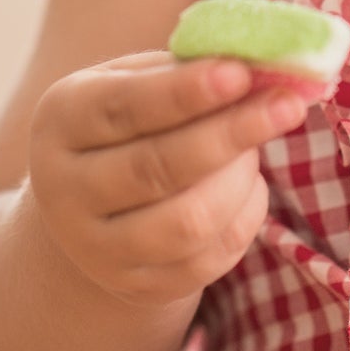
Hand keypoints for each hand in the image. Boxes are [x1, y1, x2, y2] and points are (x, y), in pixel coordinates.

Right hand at [28, 51, 307, 308]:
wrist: (93, 203)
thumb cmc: (133, 119)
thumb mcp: (140, 78)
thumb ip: (190, 67)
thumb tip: (262, 63)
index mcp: (61, 120)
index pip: (124, 107)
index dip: (186, 92)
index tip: (242, 73)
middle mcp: (65, 191)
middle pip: (156, 169)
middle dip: (231, 134)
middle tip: (288, 104)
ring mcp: (96, 249)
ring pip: (186, 224)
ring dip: (239, 179)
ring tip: (257, 148)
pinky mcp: (136, 287)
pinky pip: (208, 260)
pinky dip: (246, 216)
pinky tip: (249, 185)